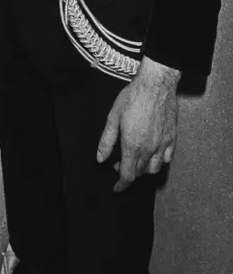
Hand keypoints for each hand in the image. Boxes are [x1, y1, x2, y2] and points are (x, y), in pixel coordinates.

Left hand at [96, 57, 178, 192]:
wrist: (156, 84)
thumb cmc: (133, 97)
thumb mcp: (113, 117)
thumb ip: (106, 141)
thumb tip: (100, 158)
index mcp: (133, 146)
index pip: (128, 176)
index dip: (121, 185)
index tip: (116, 189)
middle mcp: (149, 149)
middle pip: (139, 172)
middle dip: (128, 172)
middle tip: (119, 163)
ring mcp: (163, 145)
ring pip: (154, 168)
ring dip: (143, 169)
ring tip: (135, 158)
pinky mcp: (172, 138)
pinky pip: (167, 158)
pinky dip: (159, 162)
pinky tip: (152, 154)